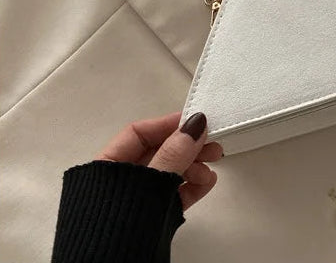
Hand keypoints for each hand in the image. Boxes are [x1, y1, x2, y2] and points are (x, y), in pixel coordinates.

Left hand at [96, 111, 222, 209]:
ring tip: (211, 170)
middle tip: (213, 144)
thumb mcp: (147, 185)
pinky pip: (175, 194)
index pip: (139, 134)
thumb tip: (194, 125)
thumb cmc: (116, 232)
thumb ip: (173, 154)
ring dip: (194, 167)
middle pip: (159, 152)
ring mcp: (137, 201)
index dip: (168, 125)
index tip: (196, 121)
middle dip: (188, 147)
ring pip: (170, 173)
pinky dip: (192, 187)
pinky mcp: (152, 217)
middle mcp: (120, 182)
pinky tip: (206, 183)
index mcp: (104, 168)